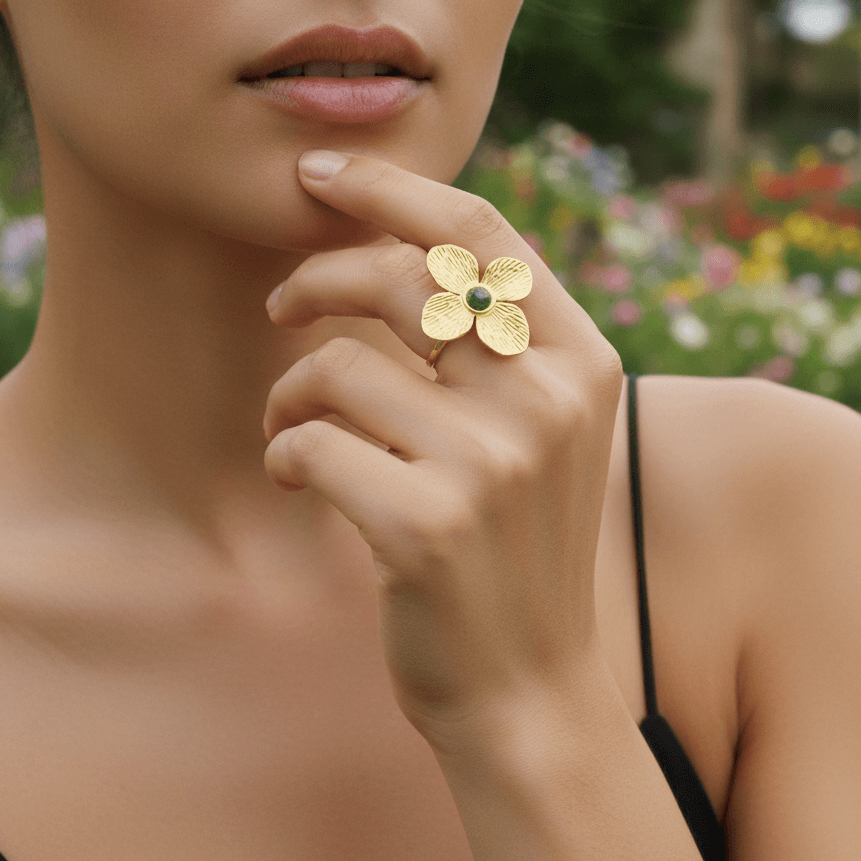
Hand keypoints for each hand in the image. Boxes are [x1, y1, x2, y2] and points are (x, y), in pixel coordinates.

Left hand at [263, 151, 623, 745]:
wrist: (529, 686)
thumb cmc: (517, 544)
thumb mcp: (539, 429)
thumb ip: (494, 341)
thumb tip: (395, 245)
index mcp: (581, 361)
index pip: (481, 232)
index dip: (391, 188)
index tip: (318, 175)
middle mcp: (546, 400)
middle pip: (401, 279)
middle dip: (316, 278)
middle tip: (280, 305)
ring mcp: (490, 463)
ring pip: (336, 366)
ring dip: (289, 391)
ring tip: (290, 423)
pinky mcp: (424, 524)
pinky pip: (308, 441)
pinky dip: (283, 452)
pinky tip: (297, 480)